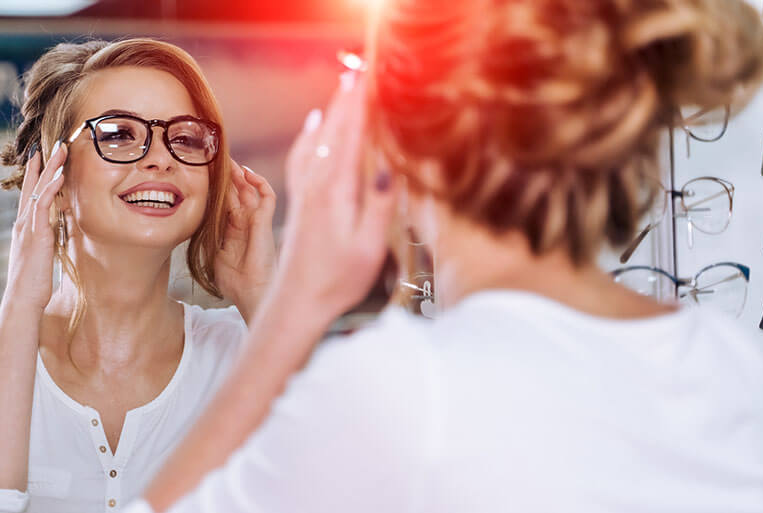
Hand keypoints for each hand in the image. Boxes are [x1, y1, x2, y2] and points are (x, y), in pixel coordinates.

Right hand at [3, 143, 66, 312]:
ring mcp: (29, 227)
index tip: (46, 158)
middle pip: (35, 186)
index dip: (39, 175)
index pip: (33, 194)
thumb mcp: (44, 253)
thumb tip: (58, 226)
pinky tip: (60, 175)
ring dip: (51, 169)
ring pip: (40, 190)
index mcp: (28, 227)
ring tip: (61, 151)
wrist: (24, 298)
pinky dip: (52, 188)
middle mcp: (25, 223)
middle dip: (45, 164)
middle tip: (55, 144)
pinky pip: (43, 206)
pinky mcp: (36, 234)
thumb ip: (48, 237)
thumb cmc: (35, 280)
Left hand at [214, 159, 276, 319]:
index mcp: (234, 229)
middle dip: (228, 175)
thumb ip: (208, 238)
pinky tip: (247, 173)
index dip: (218, 187)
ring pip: (251, 190)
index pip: (226, 201)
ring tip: (229, 159)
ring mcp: (257, 221)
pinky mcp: (265, 223)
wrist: (251, 294)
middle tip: (216, 157)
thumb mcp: (213, 254)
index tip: (205, 172)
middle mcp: (247, 222)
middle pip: (238, 191)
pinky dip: (259, 182)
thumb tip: (190, 225)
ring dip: (241, 174)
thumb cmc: (234, 282)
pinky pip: (267, 197)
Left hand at [277, 72, 395, 318]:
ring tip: (343, 86)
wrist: (297, 302)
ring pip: (318, 139)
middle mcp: (316, 184)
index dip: (362, 102)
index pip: (351, 135)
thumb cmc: (336, 279)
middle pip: (333, 129)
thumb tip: (387, 164)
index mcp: (336, 191)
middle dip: (348, 97)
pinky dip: (311, 134)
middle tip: (361, 68)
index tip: (371, 75)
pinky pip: (303, 156)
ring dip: (331, 110)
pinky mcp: (300, 202)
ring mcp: (305, 192)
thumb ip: (378, 204)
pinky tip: (313, 126)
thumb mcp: (368, 246)